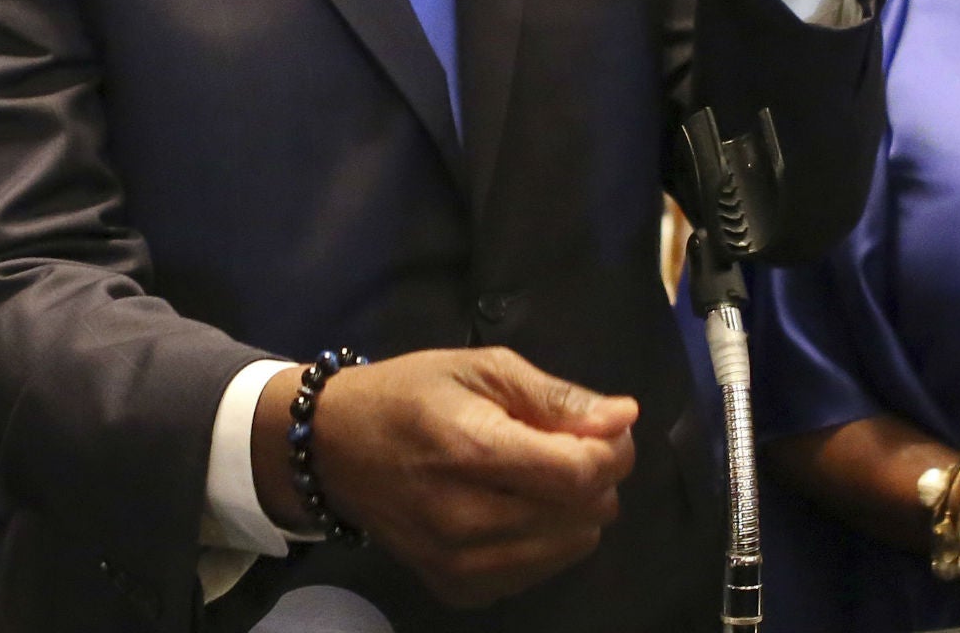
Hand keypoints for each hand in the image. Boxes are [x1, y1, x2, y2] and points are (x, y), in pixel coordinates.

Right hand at [252, 347, 636, 607]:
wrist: (335, 449)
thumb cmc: (412, 395)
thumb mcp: (483, 369)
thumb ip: (557, 398)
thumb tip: (624, 418)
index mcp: (474, 450)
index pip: (581, 474)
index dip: (612, 450)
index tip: (605, 427)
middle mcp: (467, 519)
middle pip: (585, 515)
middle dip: (594, 476)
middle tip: (565, 445)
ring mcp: (460, 564)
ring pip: (570, 548)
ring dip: (574, 511)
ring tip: (538, 476)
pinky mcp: (457, 590)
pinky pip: (537, 573)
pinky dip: (544, 541)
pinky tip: (516, 508)